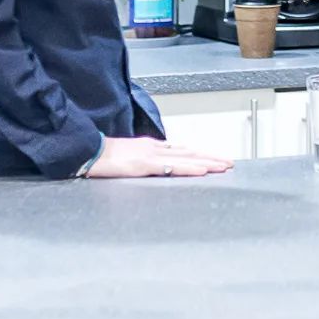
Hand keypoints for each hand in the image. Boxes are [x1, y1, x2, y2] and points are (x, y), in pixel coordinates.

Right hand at [86, 136, 232, 178]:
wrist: (89, 151)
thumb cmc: (106, 156)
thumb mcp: (130, 157)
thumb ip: (146, 160)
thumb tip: (160, 165)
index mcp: (153, 148)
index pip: (183, 150)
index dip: (201, 154)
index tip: (216, 158)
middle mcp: (156, 149)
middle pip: (190, 152)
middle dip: (211, 157)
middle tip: (229, 162)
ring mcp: (152, 156)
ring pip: (187, 158)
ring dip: (207, 162)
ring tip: (223, 166)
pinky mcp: (145, 165)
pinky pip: (172, 167)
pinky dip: (189, 168)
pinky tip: (202, 170)